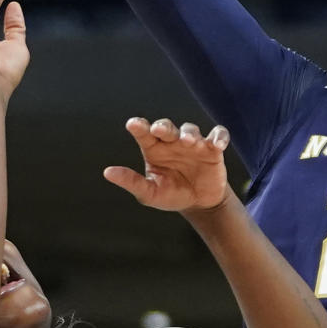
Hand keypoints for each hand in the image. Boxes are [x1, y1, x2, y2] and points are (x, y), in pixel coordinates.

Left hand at [104, 118, 229, 211]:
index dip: (139, 126)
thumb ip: (131, 182)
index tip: (133, 124)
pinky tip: (218, 144)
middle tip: (160, 130)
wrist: (200, 203)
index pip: (144, 133)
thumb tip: (107, 172)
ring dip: (189, 134)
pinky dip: (219, 136)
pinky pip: (218, 135)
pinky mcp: (213, 148)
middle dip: (164, 127)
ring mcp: (194, 143)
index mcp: (154, 149)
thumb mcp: (151, 193)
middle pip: (167, 127)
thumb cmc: (172, 195)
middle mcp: (172, 142)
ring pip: (190, 130)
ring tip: (188, 142)